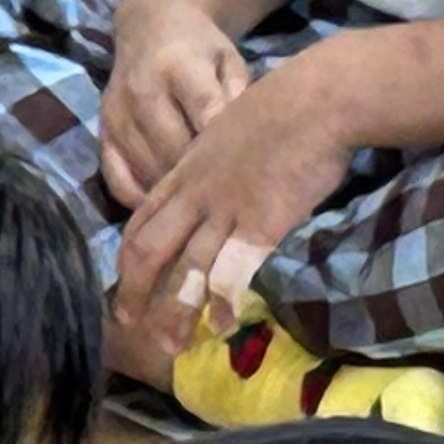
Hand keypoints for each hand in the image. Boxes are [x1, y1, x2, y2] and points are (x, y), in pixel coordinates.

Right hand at [99, 0, 250, 209]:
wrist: (151, 28)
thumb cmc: (200, 49)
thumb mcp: (228, 61)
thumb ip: (237, 97)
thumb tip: (246, 145)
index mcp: (178, 65)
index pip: (204, 112)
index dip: (223, 145)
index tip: (243, 169)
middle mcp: (141, 91)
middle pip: (173, 150)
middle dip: (201, 175)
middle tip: (227, 195)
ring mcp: (117, 116)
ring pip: (148, 170)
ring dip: (174, 190)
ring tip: (200, 202)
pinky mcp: (102, 135)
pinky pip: (119, 181)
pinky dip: (142, 198)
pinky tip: (166, 199)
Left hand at [107, 54, 360, 384]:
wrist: (319, 96)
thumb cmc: (287, 105)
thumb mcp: (230, 129)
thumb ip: (218, 162)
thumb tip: (224, 183)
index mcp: (186, 170)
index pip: (141, 220)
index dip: (126, 257)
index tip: (123, 283)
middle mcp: (196, 194)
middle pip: (148, 252)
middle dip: (134, 293)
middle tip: (129, 324)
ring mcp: (225, 211)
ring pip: (184, 271)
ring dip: (174, 313)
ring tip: (171, 346)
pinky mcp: (260, 225)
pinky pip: (231, 272)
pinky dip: (222, 302)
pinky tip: (222, 325)